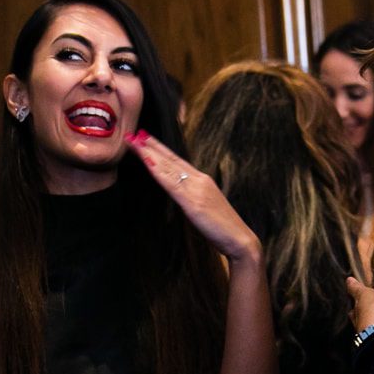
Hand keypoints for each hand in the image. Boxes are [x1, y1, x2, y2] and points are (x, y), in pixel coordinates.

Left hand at [128, 130, 260, 263]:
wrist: (239, 239)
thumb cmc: (222, 227)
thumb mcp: (204, 207)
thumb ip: (192, 197)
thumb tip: (179, 194)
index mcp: (202, 180)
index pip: (177, 161)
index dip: (161, 149)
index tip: (146, 140)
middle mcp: (199, 180)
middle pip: (171, 159)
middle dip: (151, 146)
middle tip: (135, 134)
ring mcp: (196, 189)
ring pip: (168, 167)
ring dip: (149, 153)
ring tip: (135, 142)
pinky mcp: (193, 202)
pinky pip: (171, 183)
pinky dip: (158, 171)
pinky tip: (147, 162)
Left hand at [346, 260, 373, 332]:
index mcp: (363, 297)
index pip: (355, 287)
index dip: (352, 283)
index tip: (348, 279)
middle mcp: (358, 311)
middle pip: (354, 305)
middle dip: (356, 302)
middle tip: (356, 300)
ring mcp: (359, 326)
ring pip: (357, 319)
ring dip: (360, 317)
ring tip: (363, 317)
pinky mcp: (364, 339)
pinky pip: (364, 333)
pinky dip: (367, 331)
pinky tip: (372, 333)